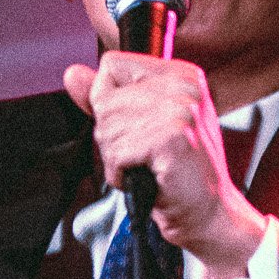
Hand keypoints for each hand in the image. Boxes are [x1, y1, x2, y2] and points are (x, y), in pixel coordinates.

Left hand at [64, 52, 266, 278]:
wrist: (206, 212)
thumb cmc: (175, 172)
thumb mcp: (139, 125)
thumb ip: (105, 98)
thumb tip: (72, 73)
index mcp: (179, 74)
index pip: (111, 65)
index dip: (106, 101)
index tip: (131, 126)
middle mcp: (183, 86)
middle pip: (105, 100)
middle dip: (111, 137)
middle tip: (140, 155)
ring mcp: (181, 111)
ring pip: (107, 129)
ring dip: (117, 159)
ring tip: (144, 167)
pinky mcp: (172, 139)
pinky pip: (117, 153)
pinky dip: (121, 175)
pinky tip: (143, 178)